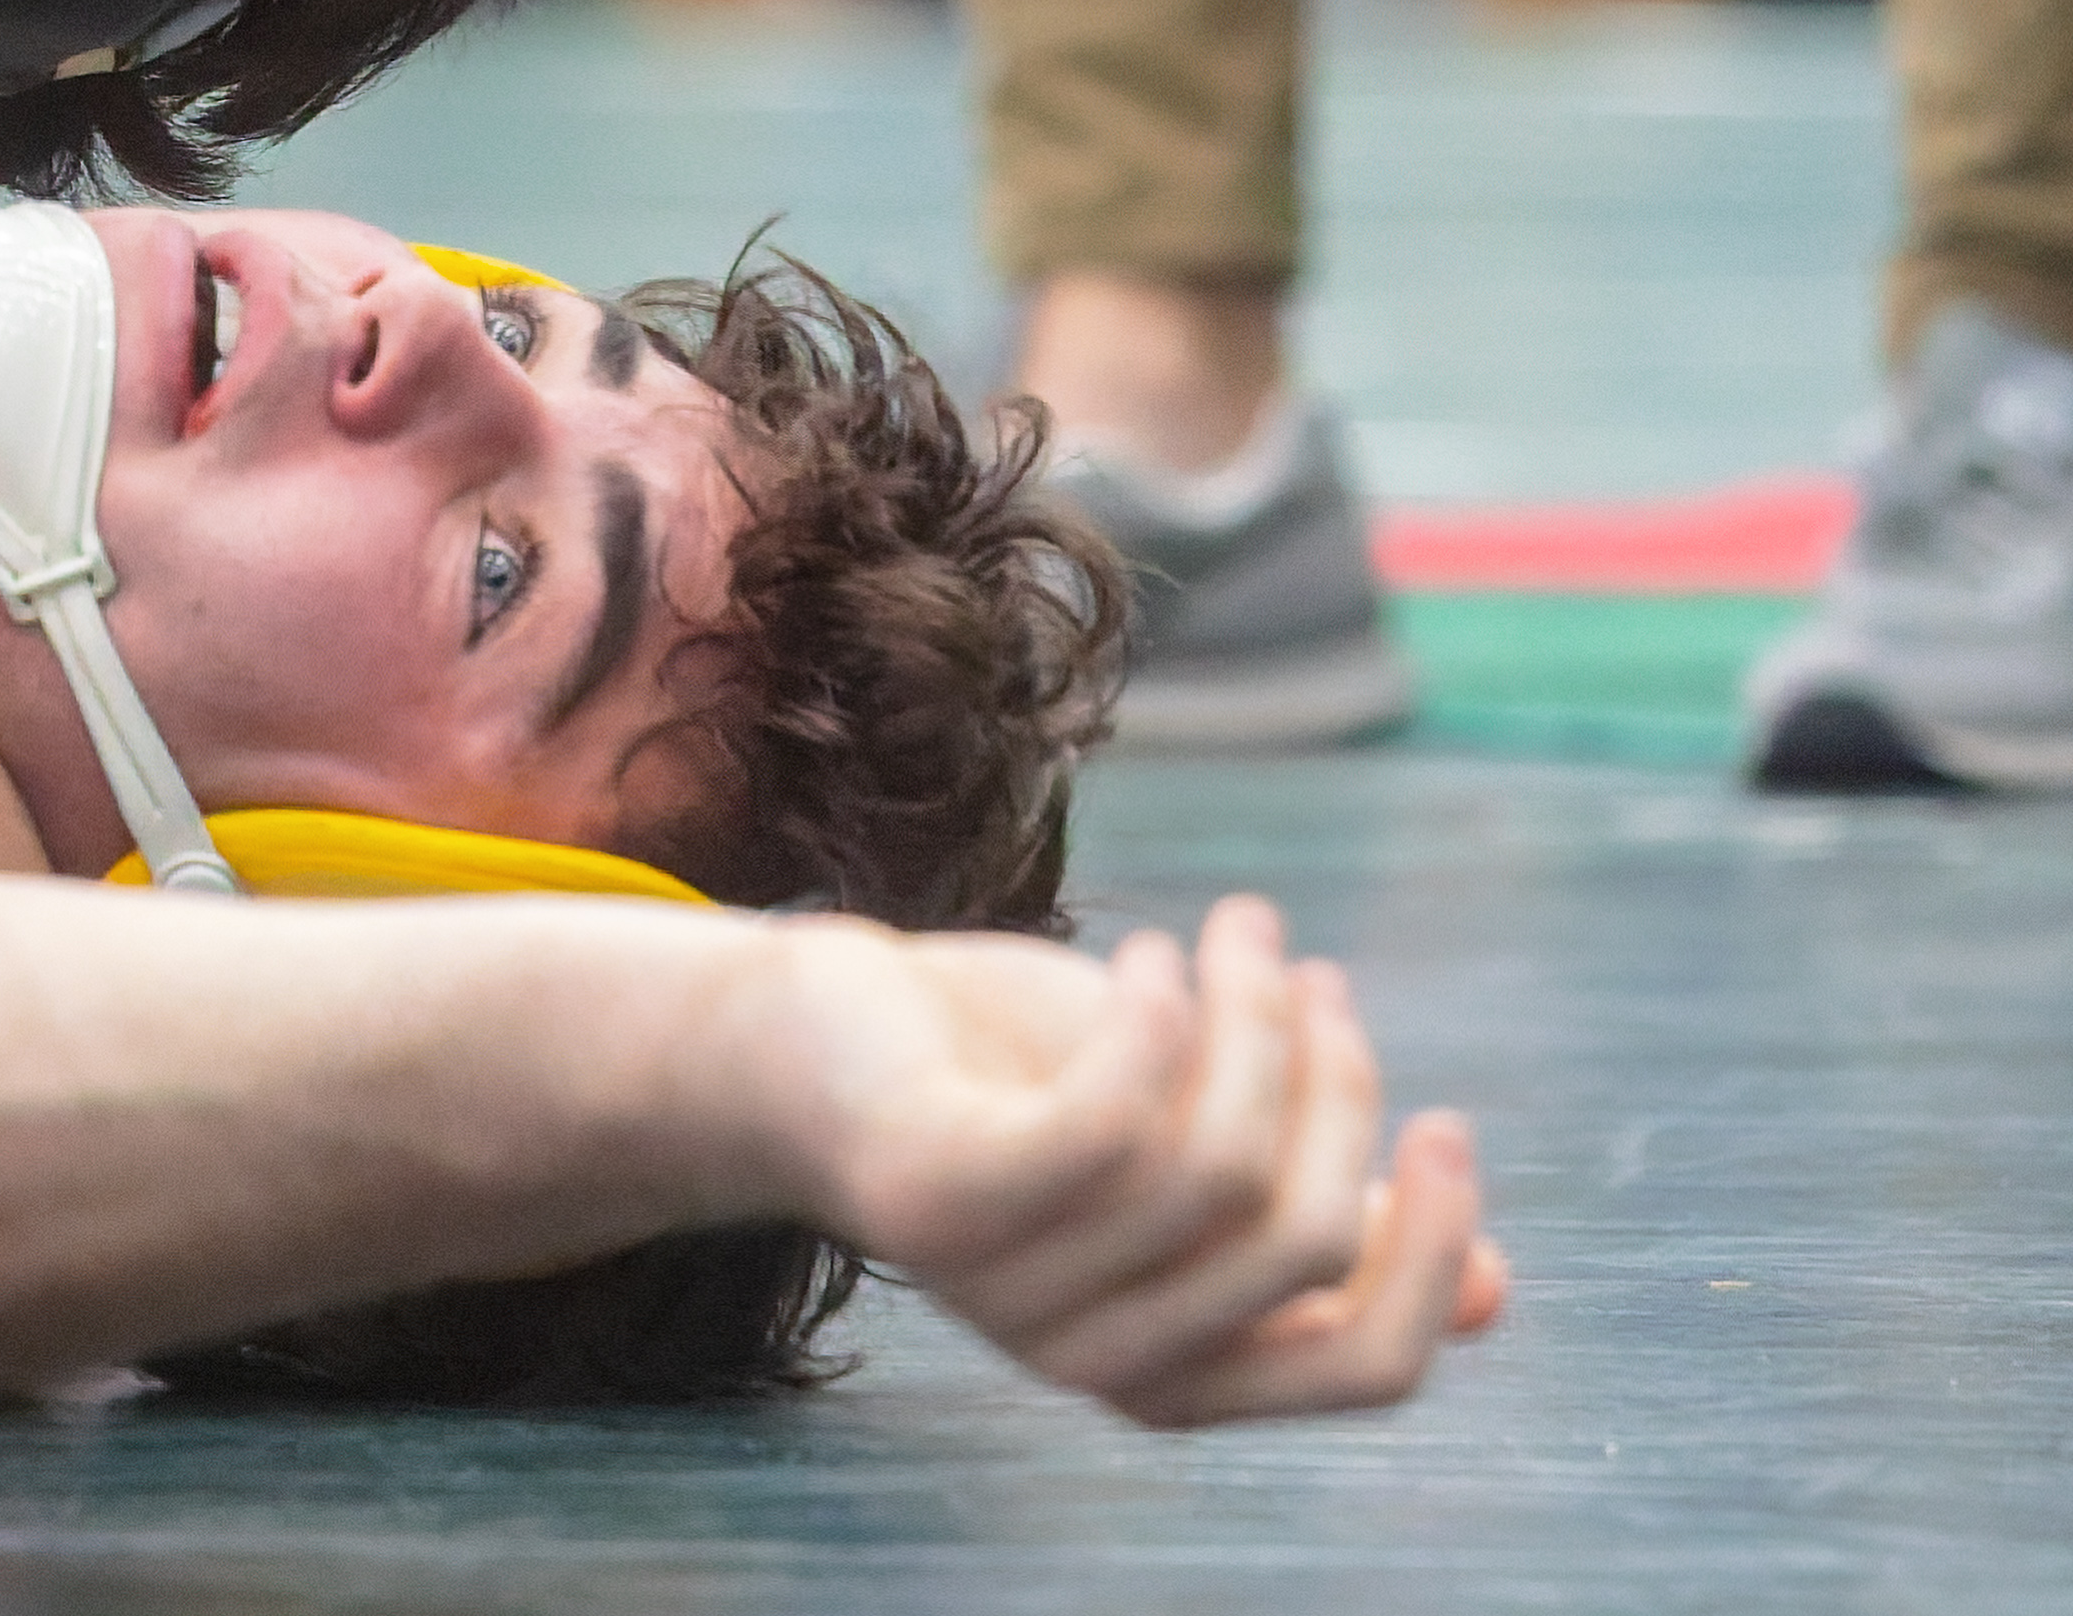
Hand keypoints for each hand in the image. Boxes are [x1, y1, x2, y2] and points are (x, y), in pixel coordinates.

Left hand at [787, 896, 1502, 1424]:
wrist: (802, 1043)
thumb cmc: (1012, 1090)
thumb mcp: (1187, 1155)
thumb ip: (1315, 1221)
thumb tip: (1502, 1293)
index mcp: (1180, 1372)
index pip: (1367, 1364)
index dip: (1436, 1247)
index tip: (1448, 1116)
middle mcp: (1099, 1360)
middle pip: (1302, 1236)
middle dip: (1335, 1078)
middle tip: (1300, 967)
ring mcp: (1010, 1292)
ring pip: (1215, 1166)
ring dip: (1252, 1016)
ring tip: (1232, 932)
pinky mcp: (941, 1201)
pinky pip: (1104, 1124)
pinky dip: (1155, 1023)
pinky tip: (1149, 955)